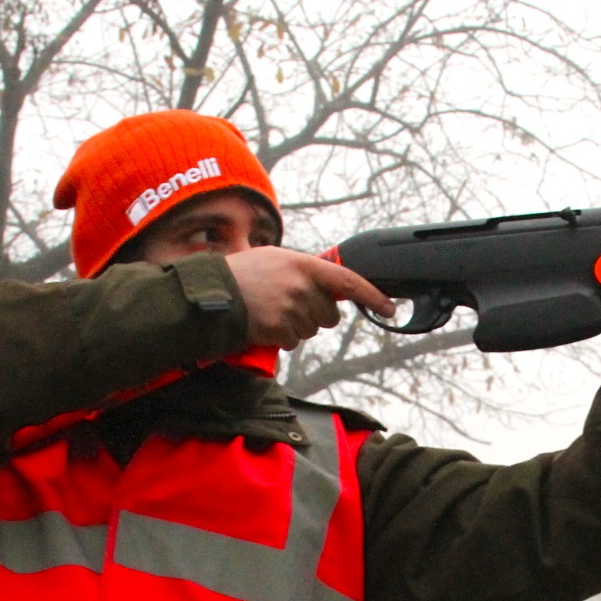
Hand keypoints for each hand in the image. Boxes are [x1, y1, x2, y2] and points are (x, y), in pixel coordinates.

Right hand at [224, 247, 394, 349]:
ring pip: (311, 330)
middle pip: (330, 315)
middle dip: (315, 314)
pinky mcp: (280, 329)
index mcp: (303, 264)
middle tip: (288, 304)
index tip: (389, 307)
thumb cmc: (242, 275)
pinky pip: (294, 341)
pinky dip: (282, 337)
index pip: (348, 281)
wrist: (211, 293)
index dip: (372, 296)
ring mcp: (291, 308)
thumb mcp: (275, 259)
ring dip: (296, 326)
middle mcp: (301, 285)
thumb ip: (305, 270)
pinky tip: (265, 323)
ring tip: (271, 310)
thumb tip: (333, 284)